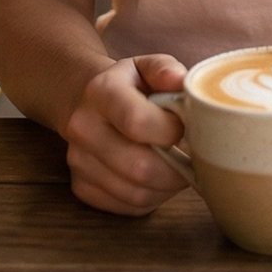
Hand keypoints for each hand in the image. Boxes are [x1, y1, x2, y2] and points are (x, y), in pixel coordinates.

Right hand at [63, 54, 189, 214]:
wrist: (84, 101)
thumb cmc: (127, 84)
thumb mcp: (146, 65)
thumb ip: (165, 69)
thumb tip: (181, 81)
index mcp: (101, 91)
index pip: (137, 122)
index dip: (171, 131)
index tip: (185, 127)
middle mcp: (83, 127)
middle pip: (139, 167)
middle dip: (176, 168)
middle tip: (192, 157)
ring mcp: (78, 161)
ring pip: (136, 193)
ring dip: (167, 187)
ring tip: (178, 167)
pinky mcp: (81, 187)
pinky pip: (128, 206)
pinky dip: (152, 198)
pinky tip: (158, 178)